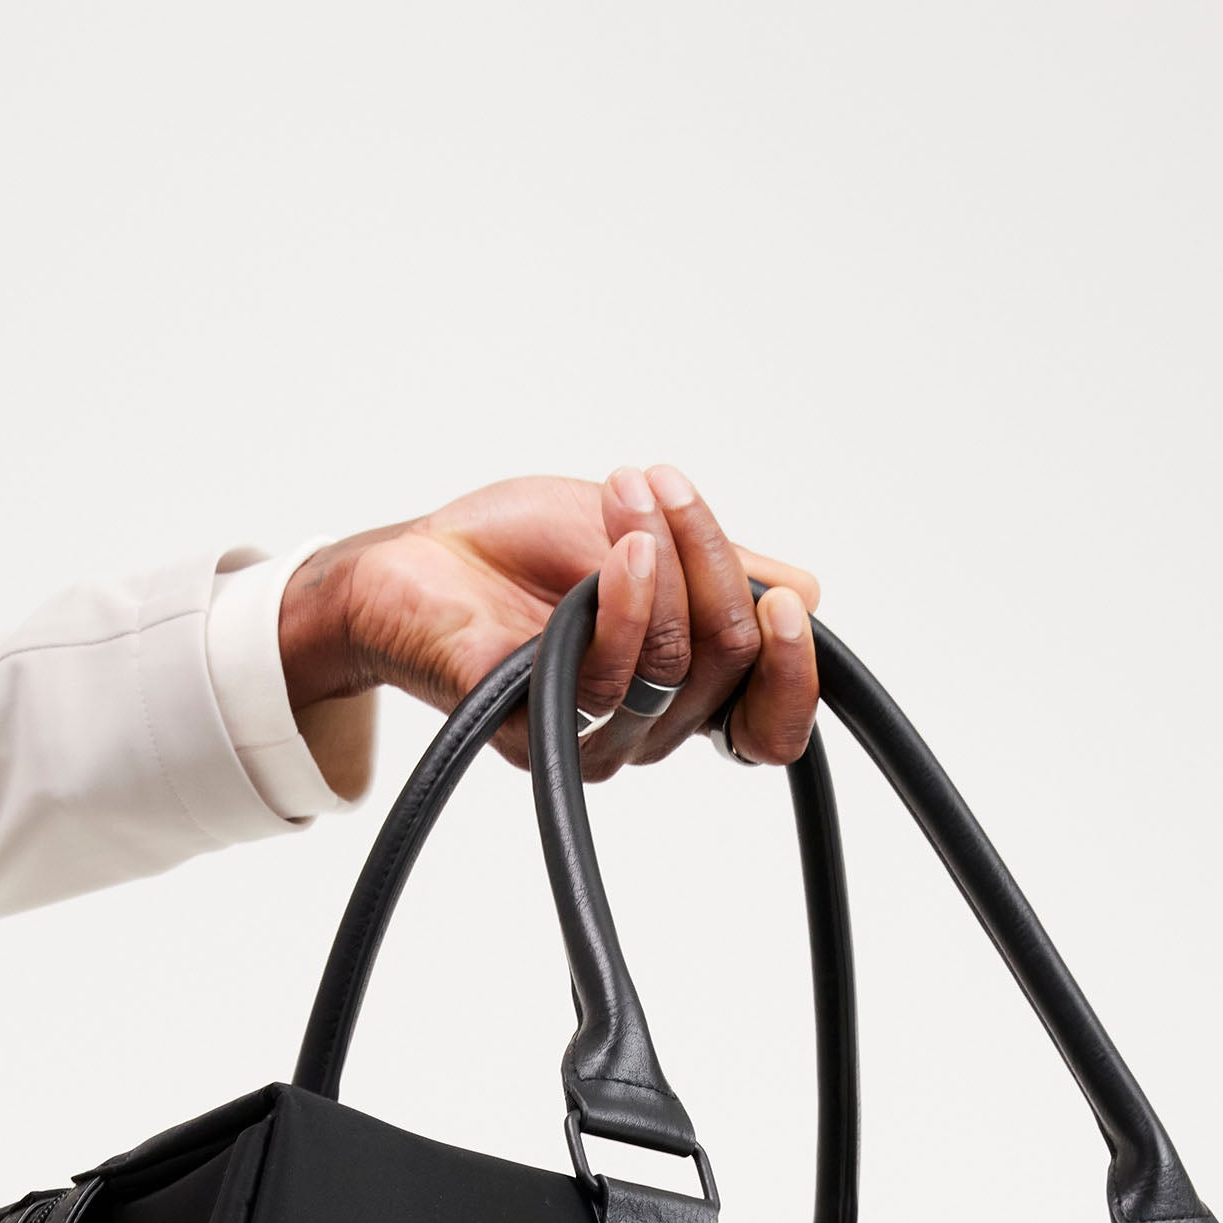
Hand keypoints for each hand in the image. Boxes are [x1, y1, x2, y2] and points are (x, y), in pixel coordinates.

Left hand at [280, 464, 820, 776]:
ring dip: (665, 560)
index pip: (769, 728)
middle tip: (668, 486)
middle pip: (728, 666)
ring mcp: (588, 736)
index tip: (784, 603)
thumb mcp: (648, 539)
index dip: (794, 676)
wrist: (418, 558)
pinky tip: (616, 549)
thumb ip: (725, 572)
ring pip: (673, 664)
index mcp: (682, 692)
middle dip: (711, 560)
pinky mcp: (533, 733)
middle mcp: (645, 727)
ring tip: (630, 492)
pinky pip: (605, 680)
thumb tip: (805, 593)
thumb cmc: (521, 550)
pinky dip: (623, 601)